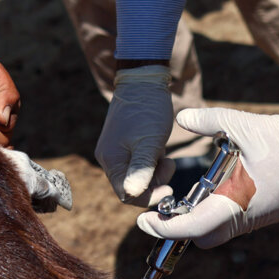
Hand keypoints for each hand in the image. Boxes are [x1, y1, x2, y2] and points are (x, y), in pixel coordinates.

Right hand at [95, 66, 175, 205]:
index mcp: (111, 160)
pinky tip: (161, 153)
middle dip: (153, 184)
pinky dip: (152, 164)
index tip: (169, 189)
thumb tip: (132, 195)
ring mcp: (117, 152)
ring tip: (166, 158)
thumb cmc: (148, 110)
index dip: (148, 197)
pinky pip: (138, 166)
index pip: (126, 194)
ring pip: (137, 177)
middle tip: (169, 167)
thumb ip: (141, 169)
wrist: (143, 81)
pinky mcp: (126, 146)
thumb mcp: (149, 142)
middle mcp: (110, 159)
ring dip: (154, 174)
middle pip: (131, 188)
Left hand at [135, 108, 278, 247]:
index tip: (145, 220)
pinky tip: (219, 187)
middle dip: (181, 228)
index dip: (164, 228)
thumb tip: (184, 117)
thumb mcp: (244, 125)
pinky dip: (219, 212)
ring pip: (220, 231)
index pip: (191, 228)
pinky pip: (236, 221)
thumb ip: (210, 120)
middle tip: (167, 207)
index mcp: (236, 202)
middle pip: (204, 237)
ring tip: (190, 196)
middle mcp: (246, 218)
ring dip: (201, 219)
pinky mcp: (268, 213)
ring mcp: (259, 218)